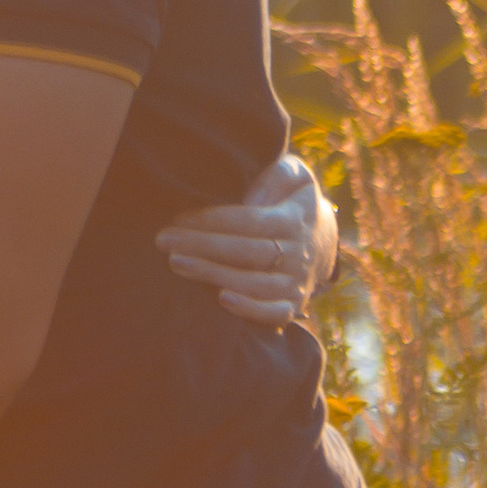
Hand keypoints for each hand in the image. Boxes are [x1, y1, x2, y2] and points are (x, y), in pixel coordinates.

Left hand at [158, 148, 337, 323]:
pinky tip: (220, 300)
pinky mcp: (293, 306)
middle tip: (163, 240)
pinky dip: (251, 310)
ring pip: (256, 283)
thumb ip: (280, 174)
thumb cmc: (293, 200)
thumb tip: (254, 199)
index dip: (214, 220)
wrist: (323, 241)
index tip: (179, 218)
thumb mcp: (296, 175)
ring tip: (175, 264)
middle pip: (248, 251)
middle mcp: (297, 253)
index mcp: (294, 220)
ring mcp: (296, 283)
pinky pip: (275, 313)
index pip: (250, 220)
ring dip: (215, 275)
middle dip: (203, 246)